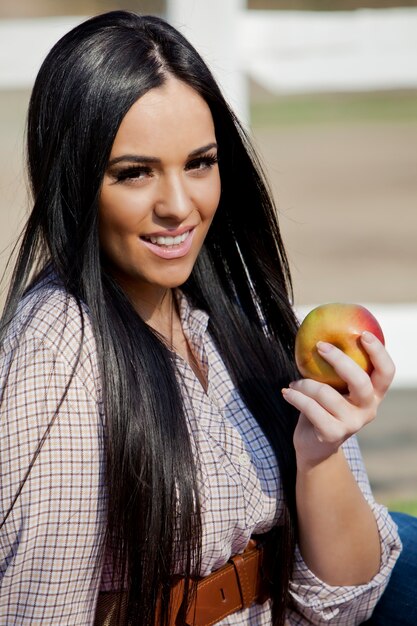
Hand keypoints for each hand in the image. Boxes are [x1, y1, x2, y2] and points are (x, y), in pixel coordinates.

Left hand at [282, 331, 394, 469]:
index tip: (363, 334)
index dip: (379, 352)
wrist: (314, 445)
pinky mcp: (332, 433)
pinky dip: (295, 397)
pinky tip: (287, 392)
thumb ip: (335, 368)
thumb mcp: (334, 386)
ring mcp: (352, 423)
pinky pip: (310, 408)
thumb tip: (319, 334)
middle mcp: (368, 409)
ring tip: (295, 382)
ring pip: (326, 393)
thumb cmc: (324, 407)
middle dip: (340, 360)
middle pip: (360, 380)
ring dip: (305, 383)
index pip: (386, 372)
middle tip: (320, 345)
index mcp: (373, 394)